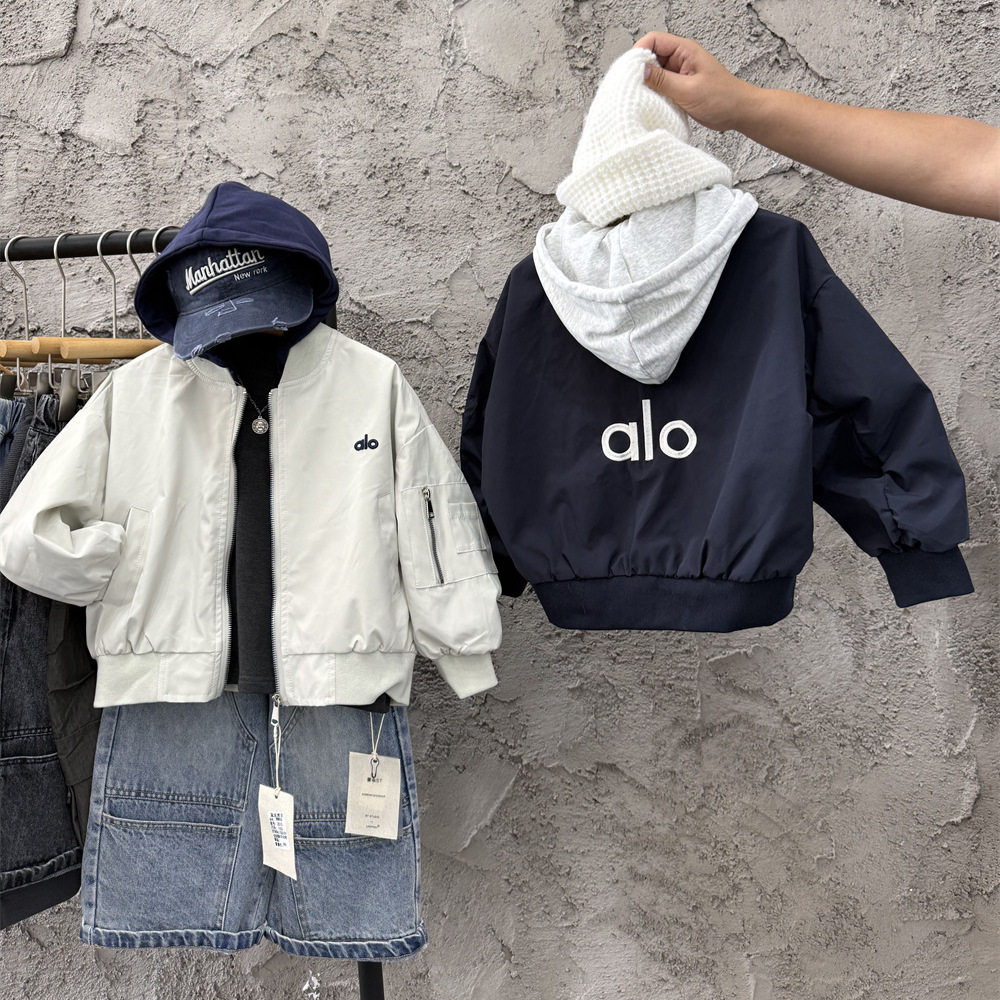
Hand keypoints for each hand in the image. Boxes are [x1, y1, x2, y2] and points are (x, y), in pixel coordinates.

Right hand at [633, 31, 758, 131]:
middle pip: (651, 56)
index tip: (630, 71)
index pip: (654, 40)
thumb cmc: (723, 98)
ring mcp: (679, 73)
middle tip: (634, 87)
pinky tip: (653, 103)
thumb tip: (640, 71)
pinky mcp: (679, 87)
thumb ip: (663, 81)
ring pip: (654, 73)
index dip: (639, 53)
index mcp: (685, 50)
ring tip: (644, 97)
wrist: (739, 112)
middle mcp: (681, 58)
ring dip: (648, 84)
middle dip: (640, 70)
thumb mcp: (689, 90)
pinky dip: (655, 94)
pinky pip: (661, 86)